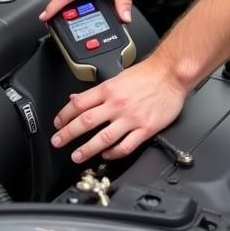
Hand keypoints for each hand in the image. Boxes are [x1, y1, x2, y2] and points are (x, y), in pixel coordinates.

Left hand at [50, 57, 186, 162]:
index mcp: (109, 89)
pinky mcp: (145, 128)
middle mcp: (117, 104)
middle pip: (86, 122)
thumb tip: (77, 98)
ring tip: (77, 156)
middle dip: (68, 134)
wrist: (171, 73)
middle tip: (58, 142)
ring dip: (87, 149)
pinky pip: (126, 146)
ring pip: (103, 138)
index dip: (64, 115)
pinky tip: (107, 155)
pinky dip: (114, 153)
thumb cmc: (148, 74)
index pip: (79, 103)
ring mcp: (131, 118)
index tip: (58, 123)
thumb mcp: (118, 76)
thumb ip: (98, 91)